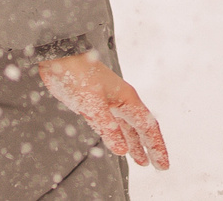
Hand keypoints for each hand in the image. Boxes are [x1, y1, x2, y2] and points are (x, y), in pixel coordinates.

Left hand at [40, 53, 169, 169]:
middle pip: (140, 129)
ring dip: (135, 145)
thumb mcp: (93, 103)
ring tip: (141, 160)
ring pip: (127, 128)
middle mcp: (121, 102)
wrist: (60, 58)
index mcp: (127, 99)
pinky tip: (118, 144)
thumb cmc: (79, 72)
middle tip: (158, 165)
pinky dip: (118, 137)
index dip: (156, 146)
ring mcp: (108, 104)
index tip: (162, 163)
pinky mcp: (94, 106)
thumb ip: (108, 127)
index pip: (147, 127)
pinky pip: (112, 127)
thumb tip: (122, 150)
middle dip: (150, 147)